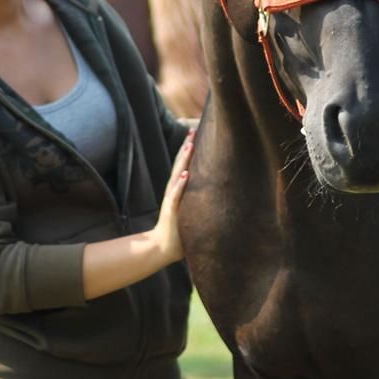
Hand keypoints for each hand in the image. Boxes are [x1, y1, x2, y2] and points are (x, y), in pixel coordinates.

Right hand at [152, 128, 194, 263]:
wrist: (163, 247)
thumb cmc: (180, 230)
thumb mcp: (191, 210)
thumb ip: (198, 199)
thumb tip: (216, 191)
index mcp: (178, 189)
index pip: (183, 165)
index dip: (188, 149)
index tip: (195, 132)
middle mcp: (174, 191)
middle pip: (179, 164)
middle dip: (186, 147)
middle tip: (192, 131)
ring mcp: (172, 199)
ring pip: (177, 175)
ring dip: (183, 161)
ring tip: (190, 146)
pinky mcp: (172, 210)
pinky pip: (176, 195)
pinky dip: (180, 184)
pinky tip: (186, 174)